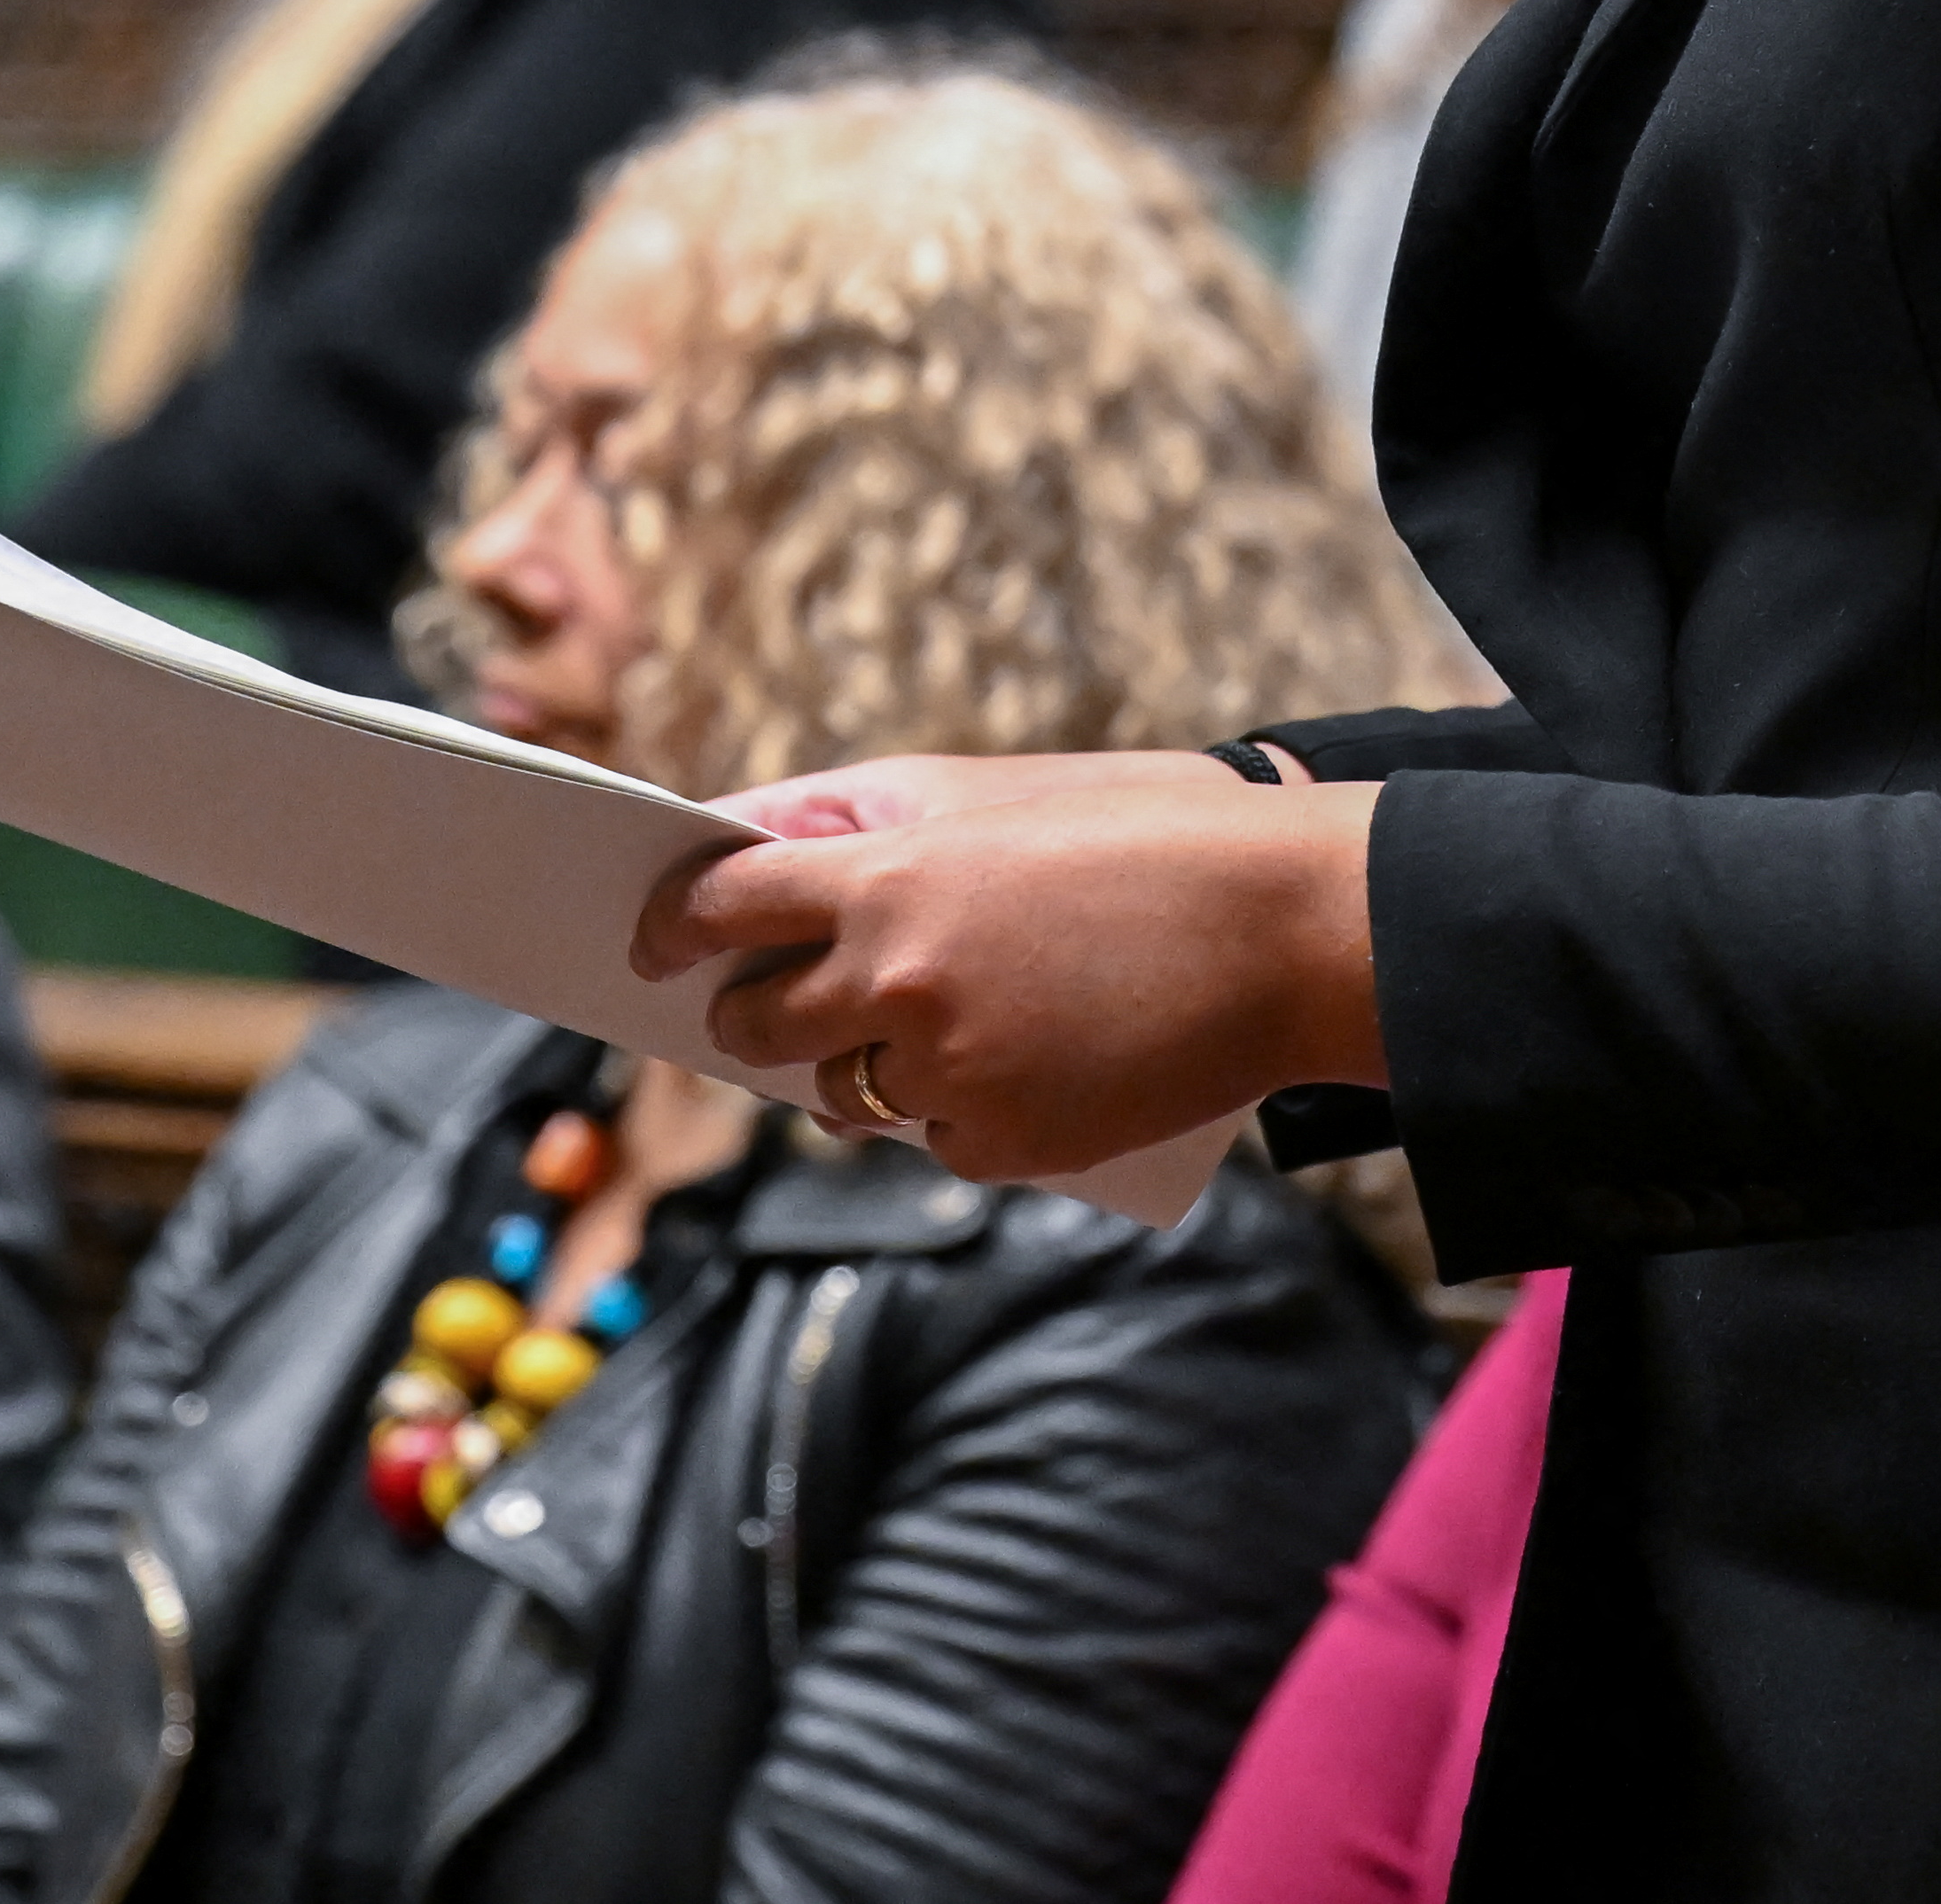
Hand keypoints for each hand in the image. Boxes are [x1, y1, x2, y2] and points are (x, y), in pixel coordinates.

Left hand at [639, 753, 1376, 1183]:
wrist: (1288, 929)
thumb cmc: (1145, 834)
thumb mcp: (993, 791)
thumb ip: (861, 818)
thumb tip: (747, 841)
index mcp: (887, 883)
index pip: (724, 906)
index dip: (674, 921)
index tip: (651, 939)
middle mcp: (899, 988)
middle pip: (760, 1022)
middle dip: (752, 1011)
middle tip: (768, 1001)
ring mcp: (950, 1078)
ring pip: (843, 1093)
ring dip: (866, 1063)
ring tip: (940, 1019)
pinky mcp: (1006, 1148)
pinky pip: (933, 1142)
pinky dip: (957, 1110)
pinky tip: (1023, 1060)